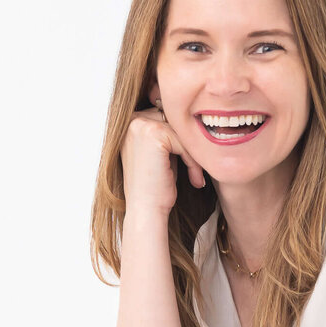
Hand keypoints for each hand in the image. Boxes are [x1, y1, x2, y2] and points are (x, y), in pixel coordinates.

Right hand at [121, 104, 206, 220]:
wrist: (146, 211)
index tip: (191, 161)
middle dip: (188, 144)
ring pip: (181, 130)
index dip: (181, 139)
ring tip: (196, 176)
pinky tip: (195, 180)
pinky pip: (184, 140)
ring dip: (193, 154)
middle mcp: (131, 120)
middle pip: (174, 120)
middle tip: (197, 170)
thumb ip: (168, 133)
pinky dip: (193, 160)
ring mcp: (139, 125)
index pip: (166, 116)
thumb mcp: (161, 153)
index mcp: (129, 122)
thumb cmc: (155, 187)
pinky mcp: (153, 133)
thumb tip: (191, 115)